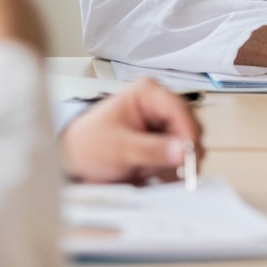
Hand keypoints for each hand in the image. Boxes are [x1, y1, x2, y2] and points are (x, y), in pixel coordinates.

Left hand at [60, 78, 203, 183]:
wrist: (77, 159)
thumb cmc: (90, 143)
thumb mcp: (119, 147)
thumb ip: (151, 150)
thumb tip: (181, 151)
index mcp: (148, 93)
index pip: (180, 110)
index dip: (187, 133)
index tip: (188, 157)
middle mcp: (160, 107)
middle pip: (189, 128)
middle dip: (183, 152)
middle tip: (174, 171)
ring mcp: (163, 127)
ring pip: (188, 146)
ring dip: (176, 164)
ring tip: (150, 170)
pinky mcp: (165, 145)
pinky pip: (181, 159)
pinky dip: (172, 171)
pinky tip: (152, 174)